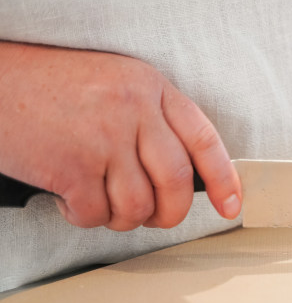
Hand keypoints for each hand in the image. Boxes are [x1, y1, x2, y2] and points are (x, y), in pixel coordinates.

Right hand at [0, 42, 241, 229]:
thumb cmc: (49, 86)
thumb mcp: (115, 84)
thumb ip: (151, 119)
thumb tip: (181, 174)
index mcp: (150, 87)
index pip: (204, 139)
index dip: (224, 178)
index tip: (231, 205)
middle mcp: (133, 110)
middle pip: (176, 182)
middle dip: (170, 213)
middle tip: (156, 218)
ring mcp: (102, 138)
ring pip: (137, 205)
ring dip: (122, 217)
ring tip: (101, 201)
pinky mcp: (70, 166)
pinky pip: (95, 214)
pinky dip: (84, 216)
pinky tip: (69, 197)